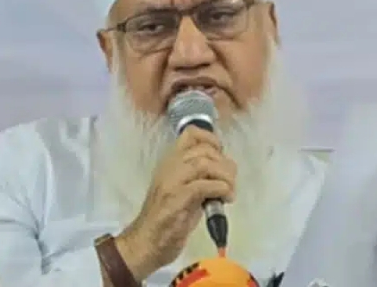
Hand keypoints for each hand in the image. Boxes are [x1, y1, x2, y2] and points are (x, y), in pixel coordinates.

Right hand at [116, 126, 236, 279]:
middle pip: (204, 149)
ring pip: (204, 164)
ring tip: (229, 192)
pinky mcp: (175, 200)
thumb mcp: (185, 189)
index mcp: (170, 162)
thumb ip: (200, 176)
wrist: (146, 243)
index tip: (222, 156)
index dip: (212, 139)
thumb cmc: (167, 219)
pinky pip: (202, 185)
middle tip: (230, 182)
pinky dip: (220, 189)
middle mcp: (169, 167)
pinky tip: (225, 198)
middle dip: (225, 164)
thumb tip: (225, 169)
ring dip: (225, 176)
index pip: (190, 134)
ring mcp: (170, 182)